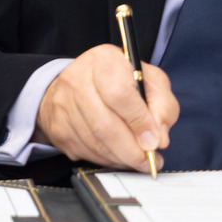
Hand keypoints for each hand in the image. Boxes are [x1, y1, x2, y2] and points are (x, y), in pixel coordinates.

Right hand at [35, 45, 178, 170]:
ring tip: (137, 160)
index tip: (154, 140)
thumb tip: (158, 139)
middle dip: (132, 150)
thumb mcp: (150, 81)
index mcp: (103, 61)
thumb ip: (163, 106)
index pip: (119, 95)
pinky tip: (118, 155)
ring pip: (95, 144)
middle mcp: (77, 80)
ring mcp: (63, 105)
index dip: (139, 122)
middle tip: (149, 160)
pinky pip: (85, 152)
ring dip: (121, 158)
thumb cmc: (119, 80)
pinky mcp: (58, 127)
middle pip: (105, 126)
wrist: (76, 83)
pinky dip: (107, 160)